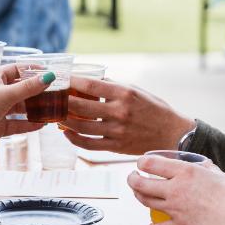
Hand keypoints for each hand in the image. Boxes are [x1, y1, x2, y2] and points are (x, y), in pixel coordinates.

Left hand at [0, 64, 49, 173]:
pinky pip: (18, 123)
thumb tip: (49, 76)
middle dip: (38, 91)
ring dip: (35, 108)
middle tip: (56, 92)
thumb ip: (28, 87)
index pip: (17, 69)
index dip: (33, 70)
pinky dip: (29, 124)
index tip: (51, 72)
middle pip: (22, 89)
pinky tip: (42, 125)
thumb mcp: (5, 94)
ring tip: (53, 109)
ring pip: (21, 107)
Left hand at [60, 77, 195, 154]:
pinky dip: (74, 139)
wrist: (172, 134)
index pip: (90, 84)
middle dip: (62, 101)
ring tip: (56, 115)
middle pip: (81, 106)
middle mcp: (119, 111)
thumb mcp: (136, 90)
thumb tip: (90, 80)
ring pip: (81, 126)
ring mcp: (116, 130)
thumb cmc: (154, 109)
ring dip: (64, 120)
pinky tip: (67, 133)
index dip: (71, 81)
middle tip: (52, 97)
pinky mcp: (116, 146)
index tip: (60, 78)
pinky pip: (89, 144)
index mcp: (124, 93)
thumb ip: (113, 86)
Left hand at [127, 155, 224, 224]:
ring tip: (138, 194)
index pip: (151, 164)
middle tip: (132, 177)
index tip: (141, 162)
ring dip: (138, 197)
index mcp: (184, 172)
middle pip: (141, 183)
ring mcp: (175, 208)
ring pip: (146, 202)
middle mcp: (175, 189)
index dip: (141, 162)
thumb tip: (204, 165)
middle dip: (132, 179)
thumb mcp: (217, 172)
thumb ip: (206, 168)